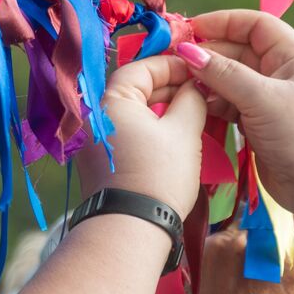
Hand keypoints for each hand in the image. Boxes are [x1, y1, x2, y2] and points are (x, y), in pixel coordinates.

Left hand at [77, 51, 205, 217]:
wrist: (132, 229)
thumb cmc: (159, 175)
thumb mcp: (185, 131)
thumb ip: (192, 99)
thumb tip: (195, 85)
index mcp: (110, 102)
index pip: (140, 68)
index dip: (170, 64)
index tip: (195, 69)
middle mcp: (95, 118)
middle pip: (133, 90)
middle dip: (167, 87)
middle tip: (198, 91)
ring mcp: (94, 142)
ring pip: (131, 113)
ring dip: (160, 109)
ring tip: (191, 113)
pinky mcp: (101, 164)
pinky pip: (127, 133)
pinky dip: (149, 129)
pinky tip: (173, 136)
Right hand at [181, 11, 293, 216]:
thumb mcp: (263, 98)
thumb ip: (224, 73)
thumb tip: (189, 51)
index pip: (256, 25)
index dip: (224, 22)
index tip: (191, 28)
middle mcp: (283, 75)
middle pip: (239, 53)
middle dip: (209, 55)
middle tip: (176, 62)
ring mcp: (272, 102)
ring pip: (232, 81)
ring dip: (208, 82)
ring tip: (181, 86)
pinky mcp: (261, 127)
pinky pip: (231, 107)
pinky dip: (213, 105)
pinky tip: (194, 107)